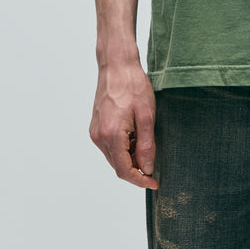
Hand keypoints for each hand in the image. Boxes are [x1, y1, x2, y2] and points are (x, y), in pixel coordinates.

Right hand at [89, 59, 158, 188]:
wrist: (117, 65)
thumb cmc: (133, 85)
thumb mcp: (146, 116)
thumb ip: (146, 145)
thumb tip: (146, 169)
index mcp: (111, 135)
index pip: (124, 170)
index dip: (140, 181)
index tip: (154, 183)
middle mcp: (99, 136)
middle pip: (118, 166)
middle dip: (136, 170)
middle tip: (154, 165)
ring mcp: (95, 131)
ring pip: (113, 157)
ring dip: (130, 158)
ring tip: (145, 143)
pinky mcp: (96, 126)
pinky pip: (110, 146)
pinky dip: (123, 148)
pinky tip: (135, 136)